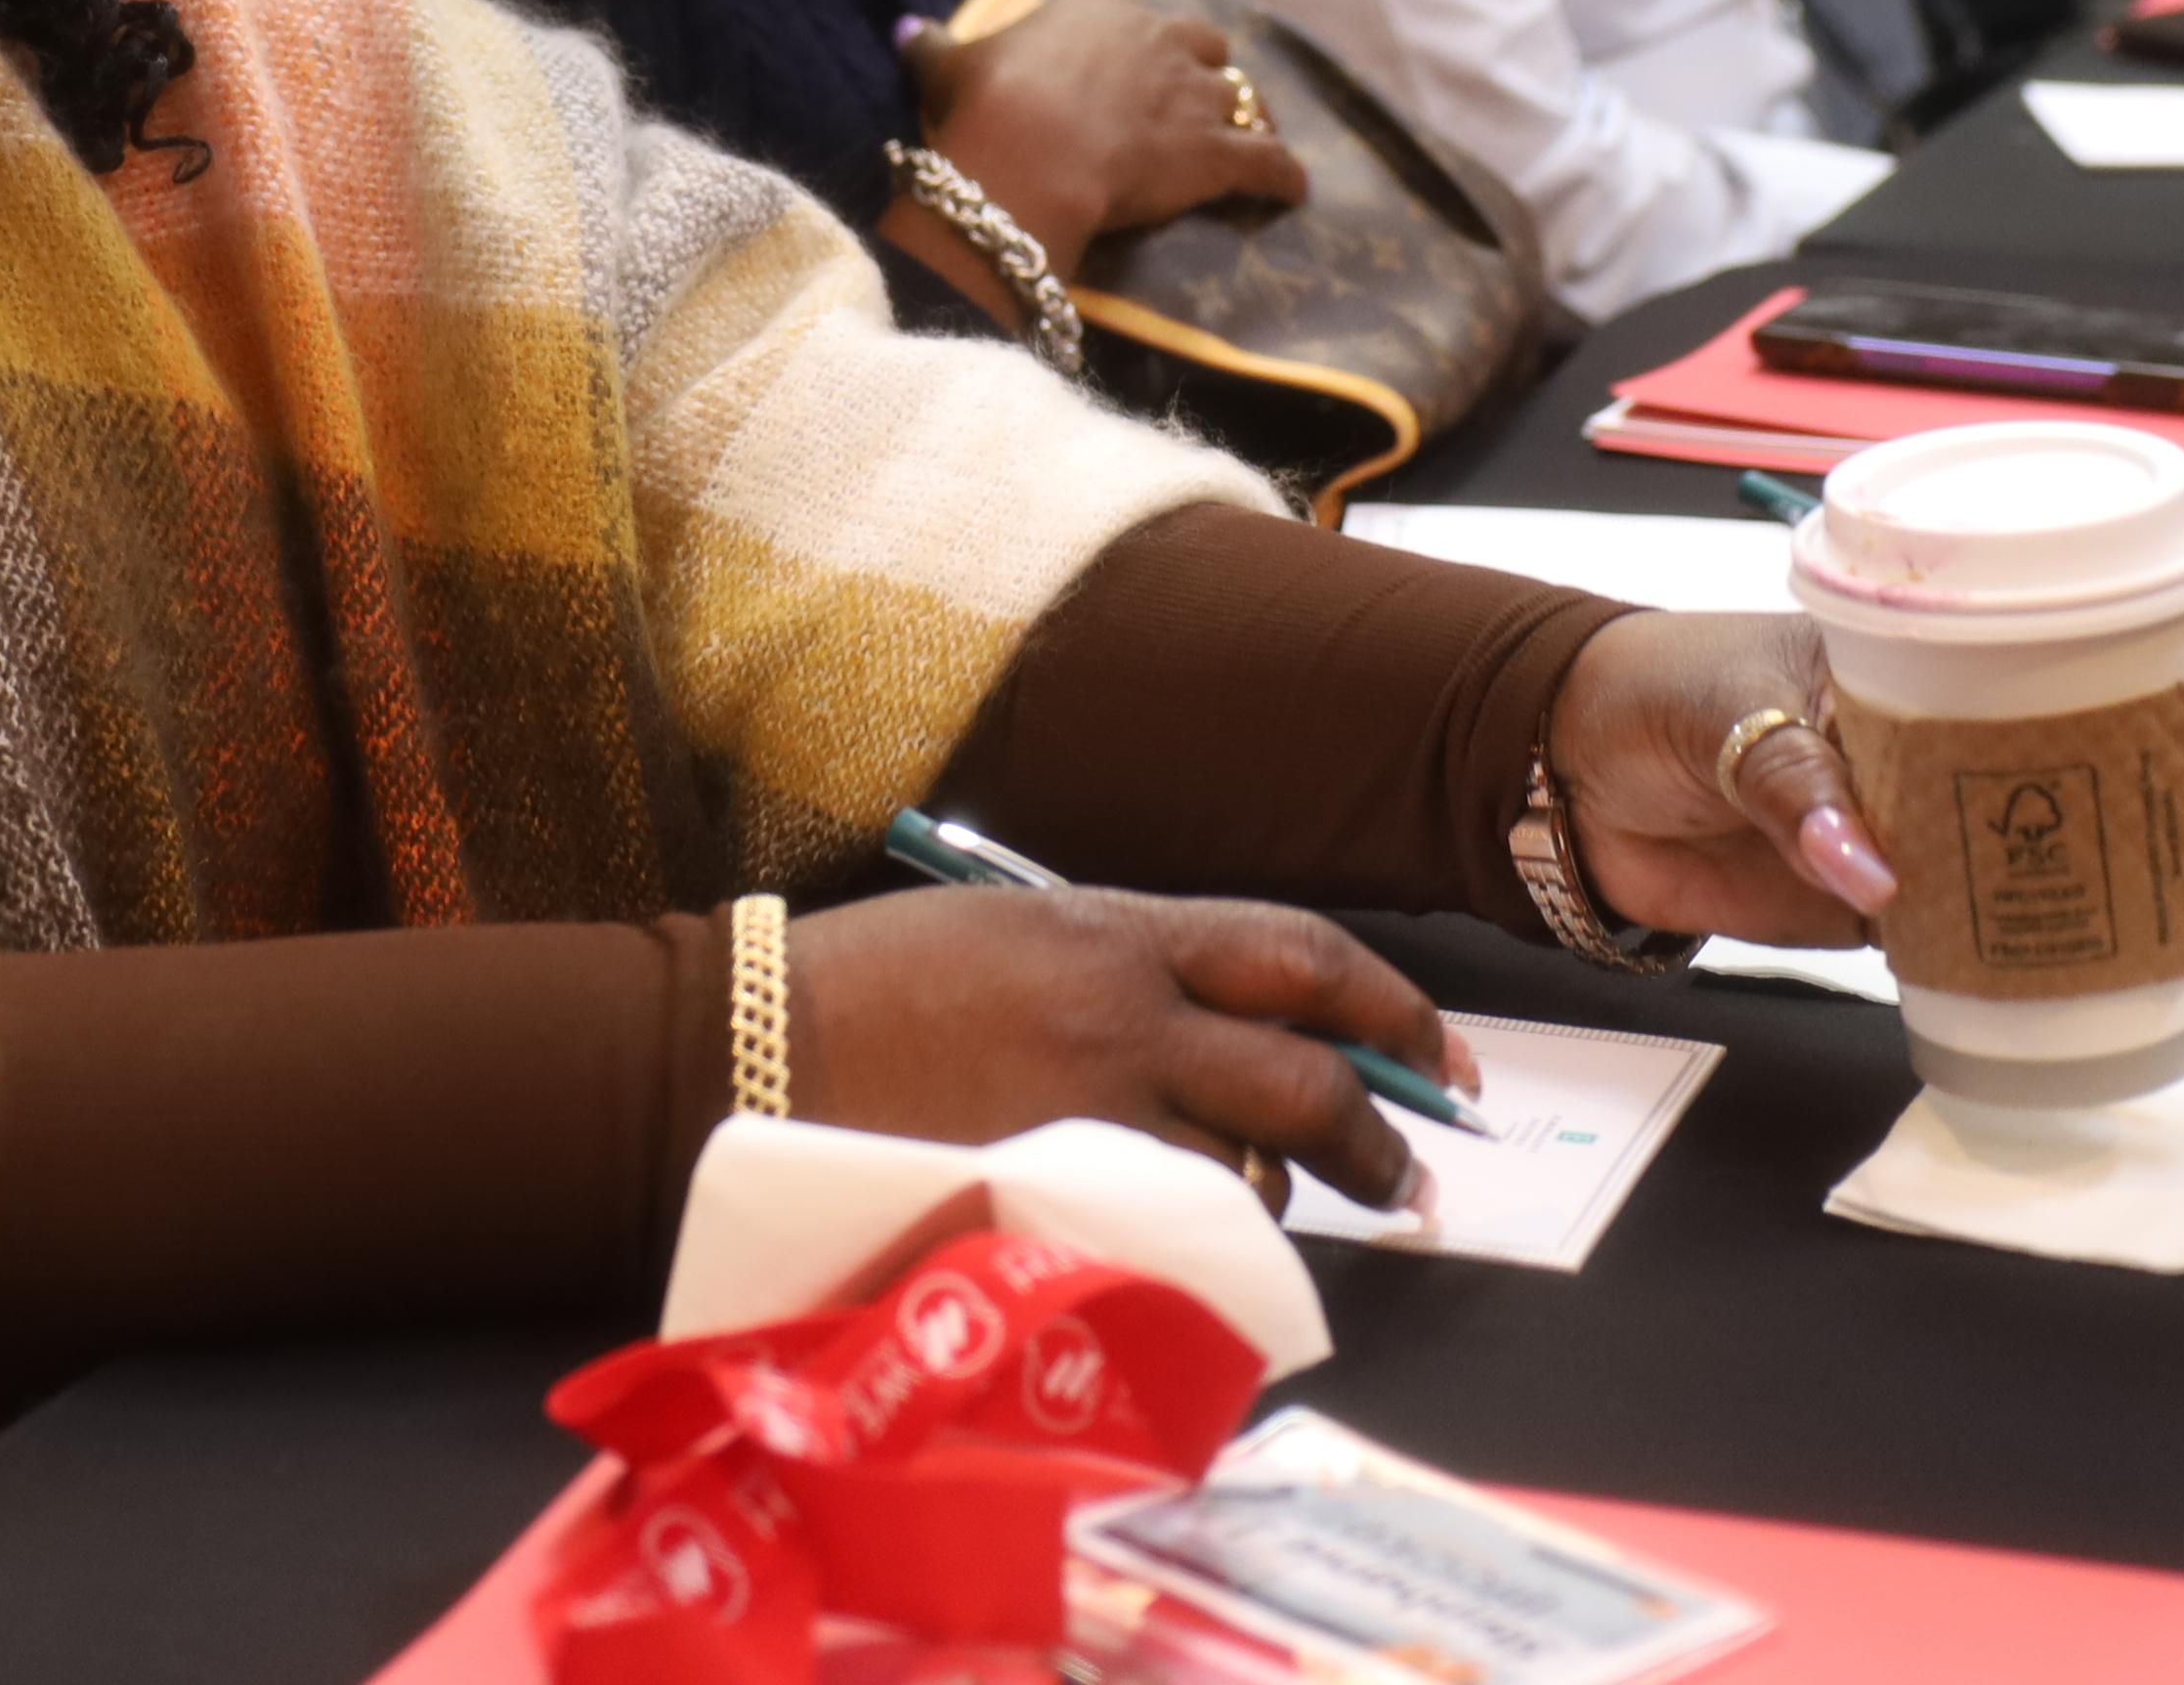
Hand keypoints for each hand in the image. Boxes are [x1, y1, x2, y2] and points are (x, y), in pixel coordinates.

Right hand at [780, 882, 1448, 1215]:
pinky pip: (1170, 1233)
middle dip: (1378, 1134)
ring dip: (1277, 1196)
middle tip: (1411, 1175)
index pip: (1299, 956)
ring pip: (1247, 1168)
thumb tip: (1215, 1026)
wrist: (745, 1045)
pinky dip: (1200, 1245)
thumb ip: (1120, 971)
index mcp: (1115, 931)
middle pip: (1307, 1073)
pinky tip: (1191, 1254)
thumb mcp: (1010, 936)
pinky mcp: (1050, 1195)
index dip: (1391, 1007)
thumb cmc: (865, 986)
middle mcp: (1124, 1014)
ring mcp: (1090, 1112)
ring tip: (1275, 1216)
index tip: (1438, 1057)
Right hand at [907, 0, 1312, 264]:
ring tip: (1252, 137)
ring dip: (1248, 117)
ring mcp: (1191, 94)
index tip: (1127, 71)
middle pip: (1200, 45)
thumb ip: (934, 47)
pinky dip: (1283, 175)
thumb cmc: (982, 107)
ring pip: (1241, 97)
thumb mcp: (947, 69)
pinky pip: (1267, 161)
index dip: (1134, 47)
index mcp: (1094, 12)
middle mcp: (1155, 39)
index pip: (1129, 20)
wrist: (1024, 155)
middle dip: (1200, 71)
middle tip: (1190, 103)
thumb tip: (907, 29)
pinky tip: (1293, 190)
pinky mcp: (1215, 151)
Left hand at [1542, 615, 2183, 973]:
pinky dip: (2078, 968)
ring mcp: (1932, 829)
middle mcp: (1953, 743)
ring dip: (2177, 903)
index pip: (2080, 668)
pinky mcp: (1893, 910)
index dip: (2171, 702)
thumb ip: (1799, 792)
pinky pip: (2001, 942)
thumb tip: (1874, 876)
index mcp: (1932, 665)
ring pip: (2078, 864)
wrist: (1567, 769)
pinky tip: (2166, 995)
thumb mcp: (1731, 712)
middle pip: (2107, 775)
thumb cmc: (1656, 694)